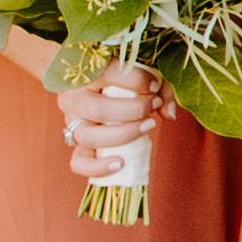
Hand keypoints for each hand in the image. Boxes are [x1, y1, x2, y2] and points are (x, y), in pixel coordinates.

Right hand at [52, 63, 165, 188]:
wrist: (97, 88)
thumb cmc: (124, 79)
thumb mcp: (143, 75)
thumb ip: (160, 89)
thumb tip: (169, 115)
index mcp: (85, 74)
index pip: (106, 74)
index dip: (136, 81)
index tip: (154, 86)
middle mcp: (73, 99)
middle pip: (98, 110)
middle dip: (133, 110)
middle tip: (154, 105)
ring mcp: (72, 123)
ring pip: (88, 136)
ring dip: (123, 134)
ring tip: (148, 126)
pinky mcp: (77, 145)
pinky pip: (79, 163)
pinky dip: (98, 167)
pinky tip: (121, 163)